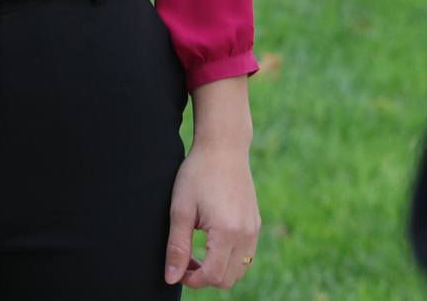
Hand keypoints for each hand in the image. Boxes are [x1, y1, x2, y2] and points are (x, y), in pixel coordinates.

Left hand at [164, 143, 259, 288]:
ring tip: (198, 253)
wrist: (224, 146)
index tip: (177, 269)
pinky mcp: (255, 223)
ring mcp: (254, 229)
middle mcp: (246, 234)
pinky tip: (211, 242)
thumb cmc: (198, 174)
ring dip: (218, 270)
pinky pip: (246, 255)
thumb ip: (177, 247)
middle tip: (185, 261)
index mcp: (227, 231)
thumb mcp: (181, 210)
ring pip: (239, 270)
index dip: (192, 280)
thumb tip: (171, 278)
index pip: (213, 276)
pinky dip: (229, 259)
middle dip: (204, 278)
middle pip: (227, 279)